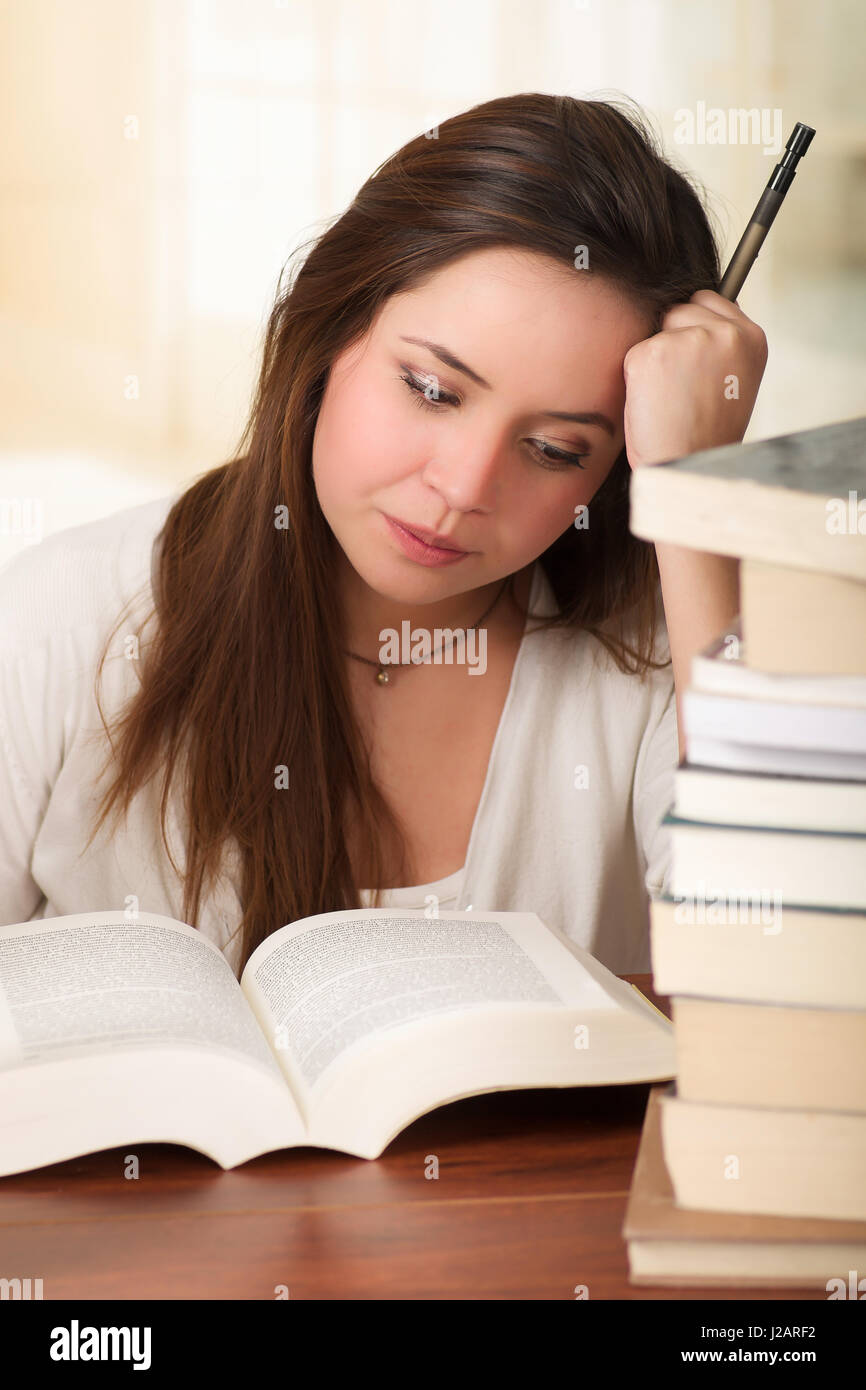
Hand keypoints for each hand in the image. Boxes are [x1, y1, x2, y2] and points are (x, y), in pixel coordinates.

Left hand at [622, 289, 767, 469]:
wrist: (687, 466)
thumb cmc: (705, 435)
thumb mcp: (733, 380)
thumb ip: (721, 346)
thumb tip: (693, 317)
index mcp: (751, 338)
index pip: (709, 301)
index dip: (693, 328)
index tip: (694, 359)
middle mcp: (726, 333)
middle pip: (679, 310)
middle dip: (673, 340)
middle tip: (680, 386)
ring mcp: (690, 339)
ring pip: (656, 329)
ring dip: (655, 357)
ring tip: (669, 396)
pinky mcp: (654, 352)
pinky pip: (633, 353)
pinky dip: (636, 377)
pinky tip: (654, 402)